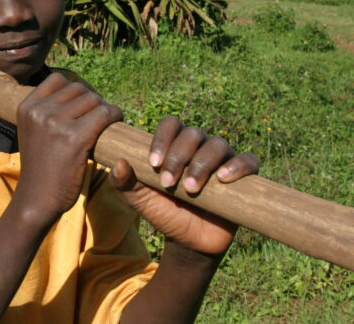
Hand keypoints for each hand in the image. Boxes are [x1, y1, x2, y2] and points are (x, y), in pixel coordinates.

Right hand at [14, 73, 122, 227]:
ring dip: (104, 109)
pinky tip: (116, 122)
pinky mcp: (74, 138)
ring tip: (105, 123)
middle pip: (78, 89)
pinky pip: (104, 114)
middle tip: (98, 118)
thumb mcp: (31, 132)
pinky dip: (114, 115)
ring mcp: (55, 123)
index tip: (82, 107)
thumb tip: (75, 93)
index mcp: (26, 107)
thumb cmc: (39, 167)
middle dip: (92, 101)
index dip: (75, 91)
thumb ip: (44, 112)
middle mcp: (39, 111)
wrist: (37, 198)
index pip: (58, 80)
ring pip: (92, 100)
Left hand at [110, 116, 258, 254]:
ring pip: (218, 145)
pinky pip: (248, 161)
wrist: (189, 240)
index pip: (171, 125)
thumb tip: (118, 162)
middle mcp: (200, 146)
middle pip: (193, 134)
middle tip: (168, 182)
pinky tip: (223, 179)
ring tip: (190, 188)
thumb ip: (123, 181)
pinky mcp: (244, 177)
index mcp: (175, 144)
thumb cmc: (163, 212)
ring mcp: (223, 159)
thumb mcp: (138, 199)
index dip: (162, 139)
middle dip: (178, 157)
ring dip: (202, 164)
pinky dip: (238, 166)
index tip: (153, 164)